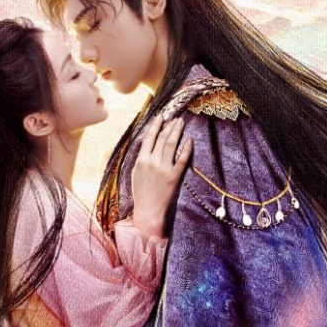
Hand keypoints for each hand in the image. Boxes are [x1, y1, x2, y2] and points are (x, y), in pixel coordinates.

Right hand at [130, 117, 192, 237]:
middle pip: (162, 139)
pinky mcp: (174, 176)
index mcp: (141, 160)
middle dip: (169, 126)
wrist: (148, 210)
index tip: (161, 116)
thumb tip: (148, 145)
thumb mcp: (136, 173)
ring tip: (181, 123)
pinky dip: (186, 149)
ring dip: (176, 132)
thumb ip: (142, 159)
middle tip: (176, 118)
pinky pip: (182, 159)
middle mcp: (152, 162)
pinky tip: (190, 140)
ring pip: (171, 145)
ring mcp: (164, 169)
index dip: (155, 125)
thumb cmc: (141, 193)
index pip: (149, 138)